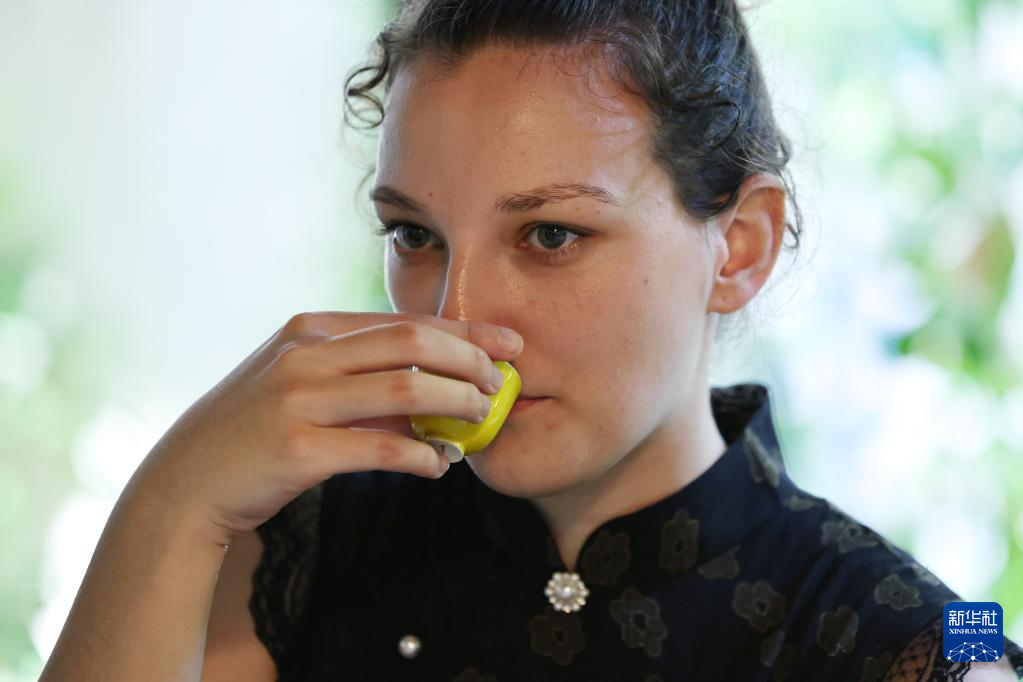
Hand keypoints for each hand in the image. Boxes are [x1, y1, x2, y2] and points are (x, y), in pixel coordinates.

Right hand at [127, 311, 523, 544]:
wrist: (185, 482)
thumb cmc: (252, 432)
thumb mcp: (300, 385)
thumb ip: (360, 379)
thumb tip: (436, 392)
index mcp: (310, 329)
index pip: (404, 320)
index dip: (464, 330)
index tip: (508, 342)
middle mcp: (305, 354)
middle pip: (413, 342)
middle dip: (470, 359)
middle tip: (501, 383)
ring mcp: (298, 398)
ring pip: (406, 387)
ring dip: (456, 403)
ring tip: (481, 420)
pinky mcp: (298, 449)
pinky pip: (381, 447)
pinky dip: (421, 455)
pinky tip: (438, 465)